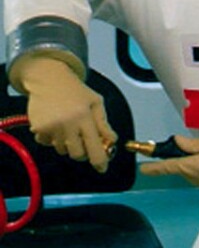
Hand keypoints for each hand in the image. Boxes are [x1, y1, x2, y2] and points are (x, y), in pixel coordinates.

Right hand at [13, 56, 116, 172]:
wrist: (49, 80)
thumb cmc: (76, 91)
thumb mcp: (96, 102)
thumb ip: (104, 123)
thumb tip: (112, 141)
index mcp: (85, 117)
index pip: (94, 146)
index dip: (99, 160)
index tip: (103, 168)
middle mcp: (67, 124)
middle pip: (77, 154)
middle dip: (83, 152)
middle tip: (84, 140)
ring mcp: (51, 128)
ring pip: (62, 150)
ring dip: (68, 144)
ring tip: (70, 126)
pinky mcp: (38, 129)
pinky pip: (48, 144)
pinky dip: (53, 139)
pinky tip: (56, 124)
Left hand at [139, 131, 198, 190]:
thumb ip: (195, 145)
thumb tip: (177, 144)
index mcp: (198, 168)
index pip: (171, 168)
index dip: (156, 168)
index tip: (143, 168)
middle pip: (184, 173)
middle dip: (179, 163)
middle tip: (179, 148)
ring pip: (197, 176)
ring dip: (193, 167)